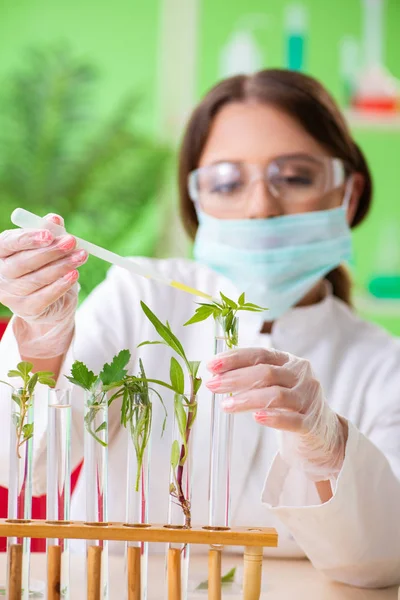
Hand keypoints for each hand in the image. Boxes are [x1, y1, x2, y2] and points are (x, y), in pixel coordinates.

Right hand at [0, 214, 87, 357]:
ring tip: (81, 255)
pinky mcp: (26, 309)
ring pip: (37, 278)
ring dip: (62, 265)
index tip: (49, 234)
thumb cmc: (44, 266)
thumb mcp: (47, 246)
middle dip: (51, 251)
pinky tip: (74, 274)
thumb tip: (54, 219)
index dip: (28, 238)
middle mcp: (1, 274)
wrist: (50, 301)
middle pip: (23, 262)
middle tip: (72, 241)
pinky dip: (61, 284)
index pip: (8, 243)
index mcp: (1, 252)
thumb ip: (49, 231)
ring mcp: (11, 294)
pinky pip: (45, 296)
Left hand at [206, 347, 345, 480]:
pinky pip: (291, 419)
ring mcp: (309, 398)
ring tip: (225, 406)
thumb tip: (216, 374)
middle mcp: (301, 375)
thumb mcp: (275, 384)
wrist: (323, 433)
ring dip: (247, 399)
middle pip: (266, 373)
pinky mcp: (312, 423)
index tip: (212, 365)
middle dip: (235, 378)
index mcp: (289, 361)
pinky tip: (256, 417)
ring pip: (276, 395)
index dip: (234, 358)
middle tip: (212, 385)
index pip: (260, 354)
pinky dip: (273, 417)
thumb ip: (252, 377)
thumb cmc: (290, 405)